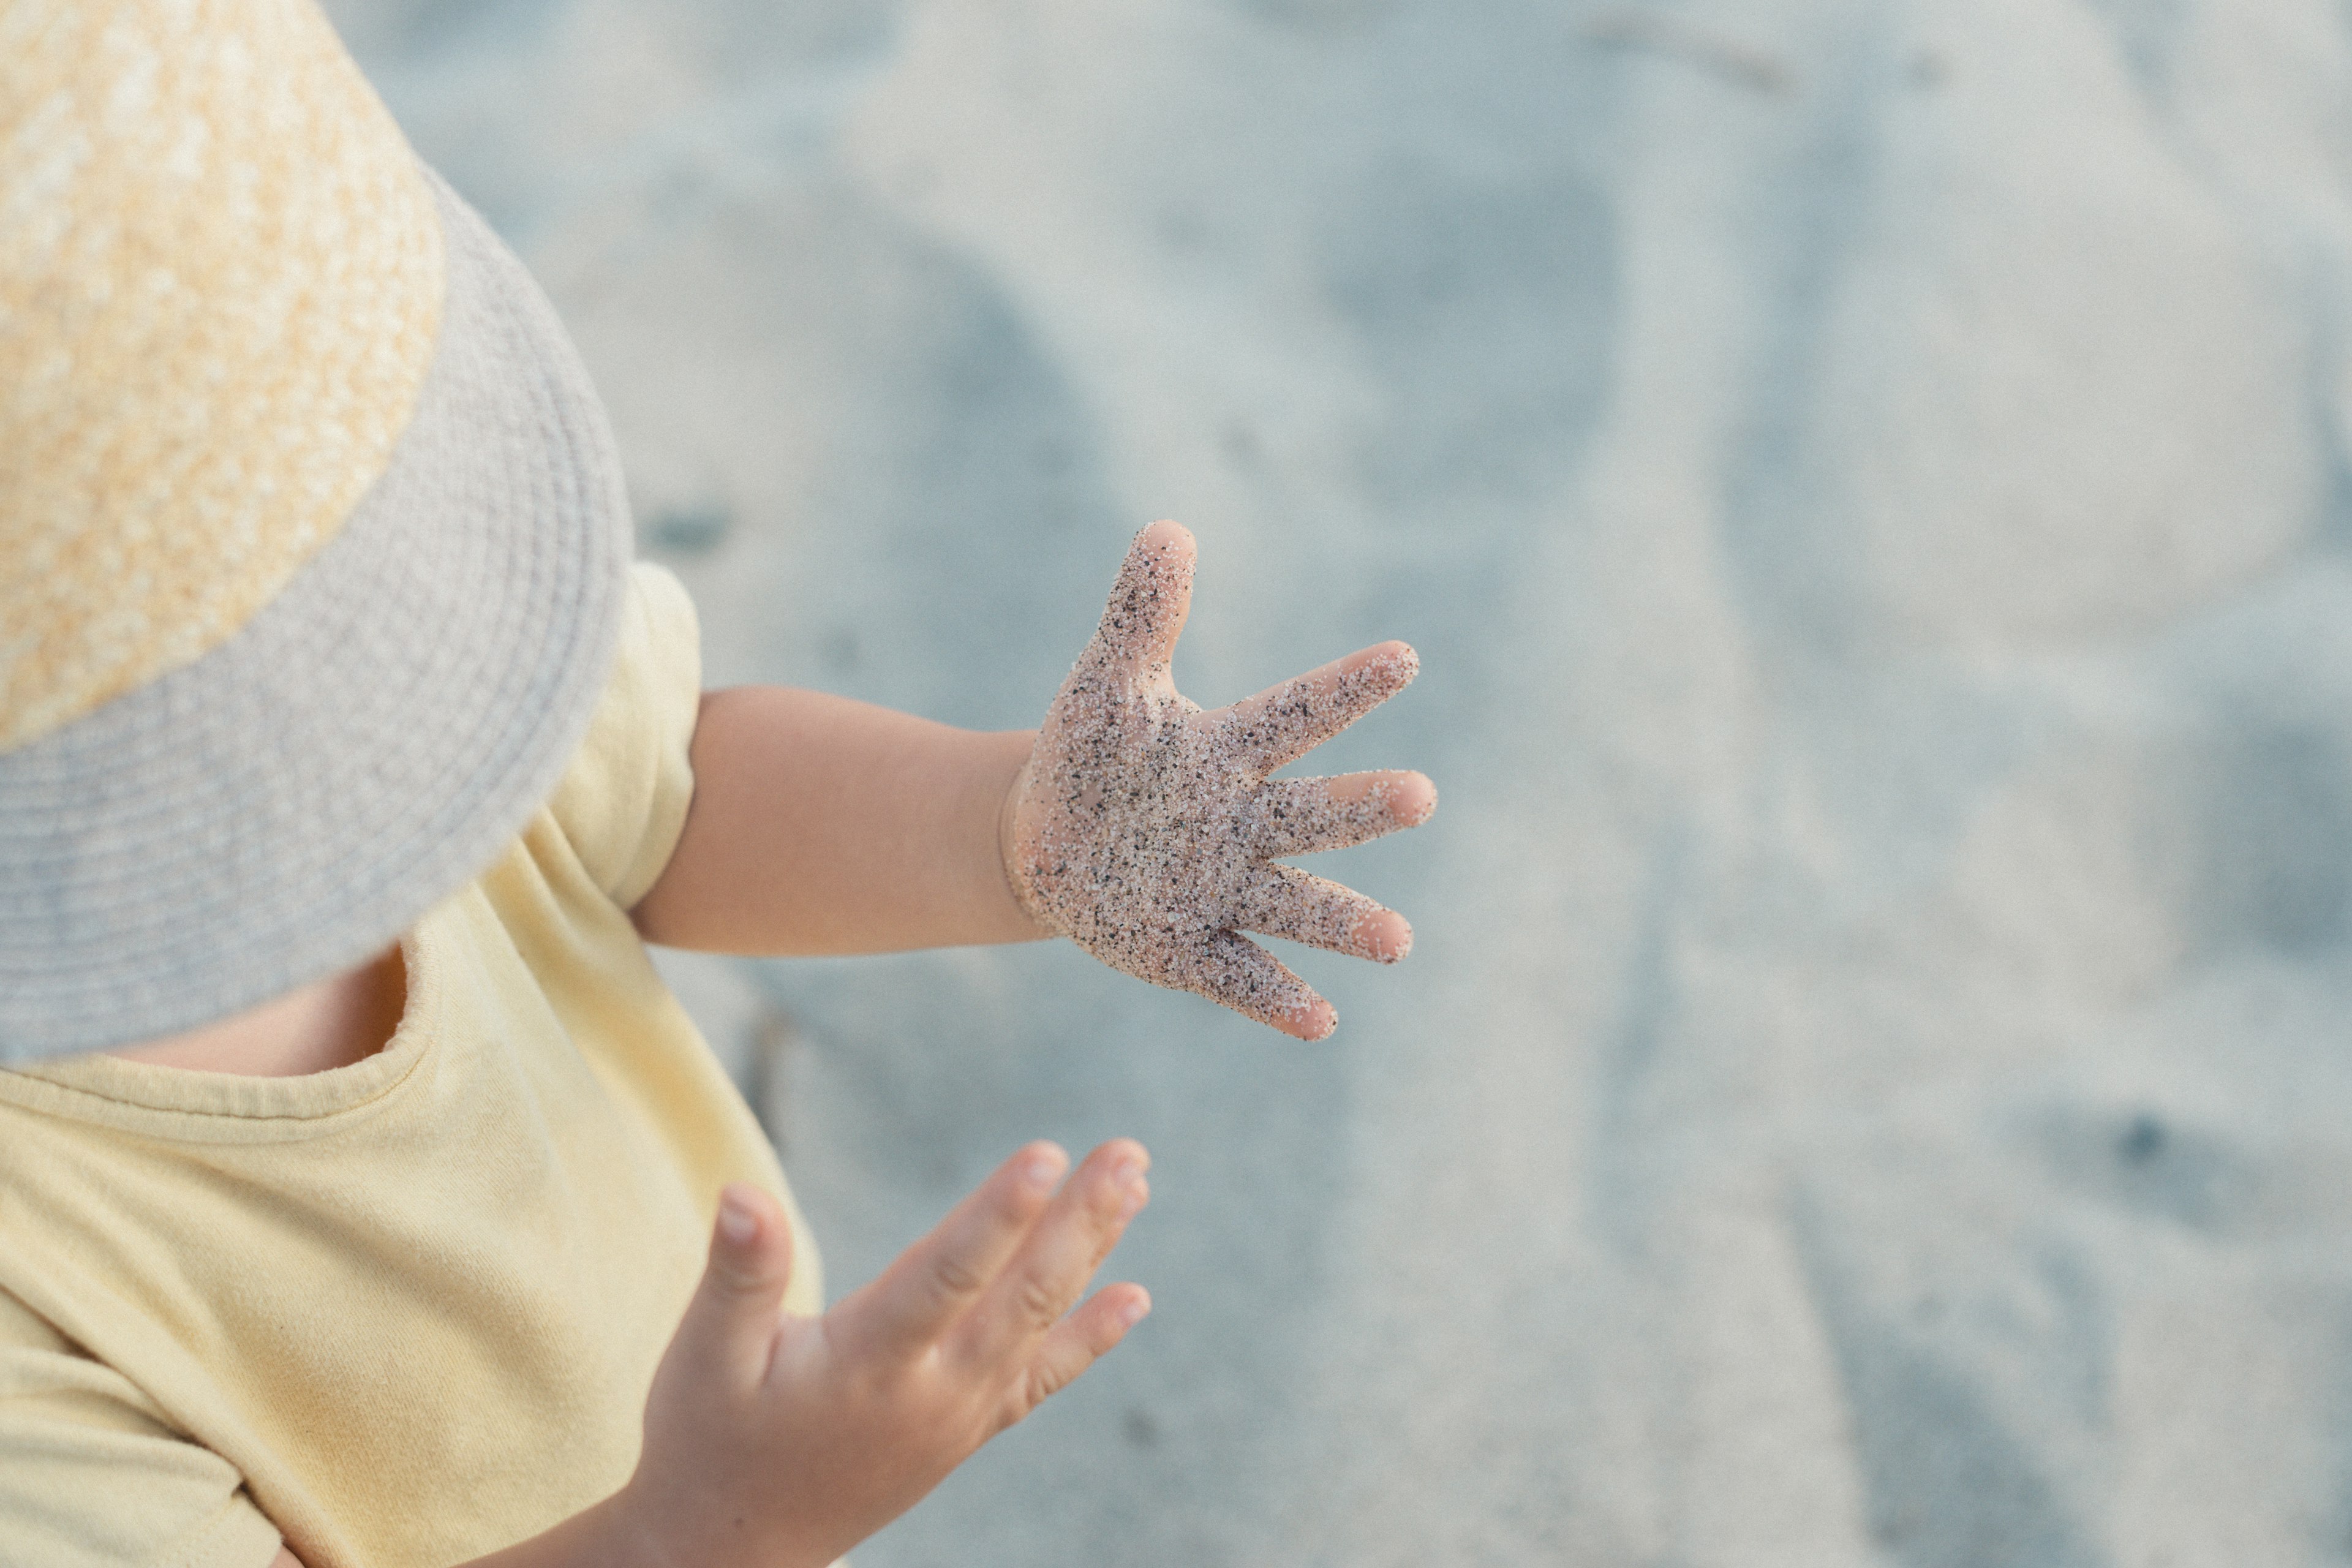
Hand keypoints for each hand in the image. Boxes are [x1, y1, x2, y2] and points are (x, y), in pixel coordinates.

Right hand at [616, 1143, 1150, 1567]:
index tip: (1048, 1154)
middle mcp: (928, 1392)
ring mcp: (957, 1415)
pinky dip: (1089, 1336)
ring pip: (1040, 1323)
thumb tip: (744, 1192)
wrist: (734, 1551)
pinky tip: (1134, 1297)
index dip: (996, 1215)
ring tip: (1137, 1182)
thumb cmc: (709, 1440)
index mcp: (865, 1364)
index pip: (944, 1277)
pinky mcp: (966, 1430)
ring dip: (1092, 1251)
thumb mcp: (703, 1355)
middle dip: (1078, 1220)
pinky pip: (1041, 1378)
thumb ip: (738, 1272)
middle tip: (1128, 1155)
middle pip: (1019, 1294)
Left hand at [1004, 521, 1435, 1039]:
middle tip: (1420, 796)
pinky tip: (1320, 1020)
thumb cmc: (1093, 756)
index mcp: (1232, 753)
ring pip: (1299, 906)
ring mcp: (1224, 890)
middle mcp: (1246, 824)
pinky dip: (1277, 998)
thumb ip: (1143, 613)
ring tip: (1397, 941)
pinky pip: (1241, 976)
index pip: (1298, 714)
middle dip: (1366, 809)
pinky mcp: (1189, 949)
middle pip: (1316, 816)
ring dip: (1347, 924)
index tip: (1402, 657)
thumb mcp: (1107, 683)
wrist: (1045, 842)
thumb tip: (1167, 528)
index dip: (1346, 688)